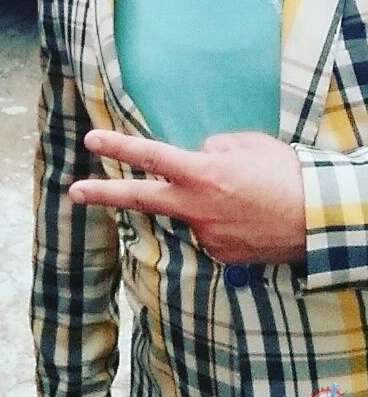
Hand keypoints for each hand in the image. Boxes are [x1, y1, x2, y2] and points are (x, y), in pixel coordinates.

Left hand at [68, 129, 306, 264]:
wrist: (322, 221)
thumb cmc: (286, 174)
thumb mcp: (245, 146)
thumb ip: (211, 150)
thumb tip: (195, 156)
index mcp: (202, 174)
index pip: (150, 157)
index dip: (118, 148)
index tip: (90, 141)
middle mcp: (197, 207)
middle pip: (140, 199)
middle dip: (104, 194)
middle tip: (74, 192)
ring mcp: (207, 235)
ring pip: (188, 213)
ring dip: (202, 204)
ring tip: (243, 198)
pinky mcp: (221, 255)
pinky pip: (210, 231)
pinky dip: (221, 221)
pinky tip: (246, 218)